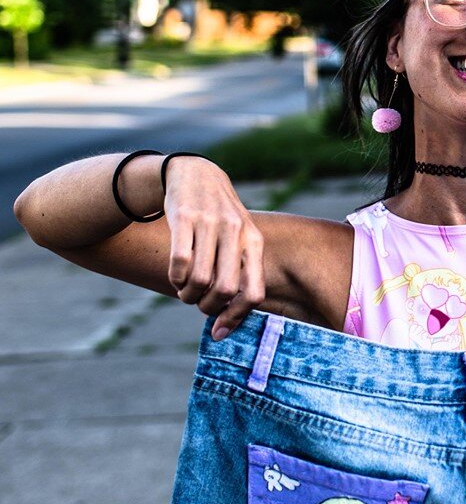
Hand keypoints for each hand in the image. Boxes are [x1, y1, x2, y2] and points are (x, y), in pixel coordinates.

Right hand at [162, 157, 264, 338]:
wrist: (196, 173)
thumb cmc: (220, 219)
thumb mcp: (240, 239)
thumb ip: (238, 274)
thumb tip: (224, 325)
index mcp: (254, 242)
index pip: (254, 293)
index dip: (235, 317)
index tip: (217, 330)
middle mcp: (236, 232)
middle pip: (225, 290)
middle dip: (207, 307)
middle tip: (198, 304)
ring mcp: (210, 223)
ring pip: (201, 279)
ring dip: (188, 295)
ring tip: (185, 291)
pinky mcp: (184, 216)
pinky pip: (179, 261)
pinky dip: (175, 278)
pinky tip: (175, 277)